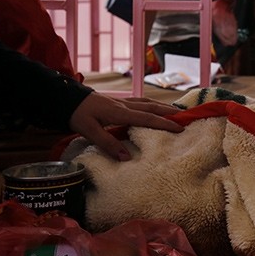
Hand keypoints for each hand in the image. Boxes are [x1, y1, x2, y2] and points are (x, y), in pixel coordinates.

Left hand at [68, 93, 182, 161]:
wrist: (66, 98)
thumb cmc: (77, 115)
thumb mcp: (89, 131)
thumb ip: (108, 144)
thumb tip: (127, 157)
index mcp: (120, 113)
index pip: (147, 118)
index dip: (164, 123)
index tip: (180, 128)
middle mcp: (125, 105)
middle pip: (153, 107)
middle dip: (171, 112)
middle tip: (188, 117)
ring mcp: (122, 102)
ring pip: (148, 103)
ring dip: (164, 107)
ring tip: (177, 112)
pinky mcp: (118, 102)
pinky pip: (141, 102)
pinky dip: (153, 104)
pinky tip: (155, 107)